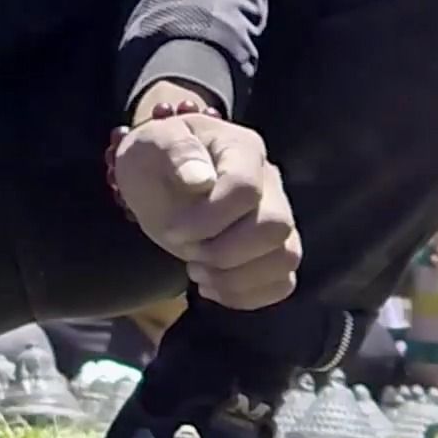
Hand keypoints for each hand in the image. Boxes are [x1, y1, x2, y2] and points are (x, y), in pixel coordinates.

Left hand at [111, 100, 301, 311]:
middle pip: (276, 227)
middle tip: (187, 252)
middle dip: (225, 252)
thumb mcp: (150, 143)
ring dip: (235, 278)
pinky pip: (282, 283)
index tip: (173, 229)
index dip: (208, 219)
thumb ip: (174, 151)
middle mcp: (270, 182)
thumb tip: (199, 178)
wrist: (159, 179)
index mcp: (242, 149)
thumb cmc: (155, 157)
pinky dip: (246, 295)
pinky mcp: (273, 250)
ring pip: (286, 258)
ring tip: (197, 271)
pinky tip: (211, 285)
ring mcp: (277, 216)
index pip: (245, 189)